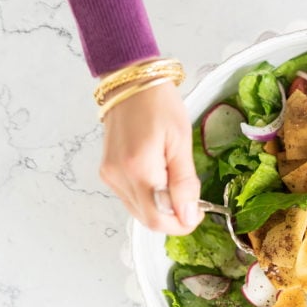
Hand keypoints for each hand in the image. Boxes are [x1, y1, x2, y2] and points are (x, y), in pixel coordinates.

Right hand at [99, 79, 203, 233]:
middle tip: (192, 201)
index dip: (181, 224)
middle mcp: (118, 177)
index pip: (157, 219)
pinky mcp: (107, 171)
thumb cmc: (159, 105)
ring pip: (139, 211)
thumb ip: (184, 183)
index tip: (199, 213)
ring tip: (177, 184)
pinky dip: (150, 197)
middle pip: (147, 220)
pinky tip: (161, 179)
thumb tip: (189, 216)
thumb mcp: (181, 141)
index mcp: (138, 169)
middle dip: (173, 218)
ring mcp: (109, 176)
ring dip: (162, 208)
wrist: (131, 82)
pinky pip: (131, 198)